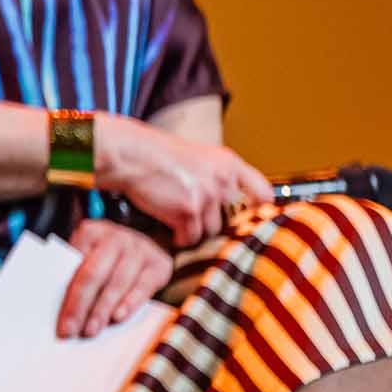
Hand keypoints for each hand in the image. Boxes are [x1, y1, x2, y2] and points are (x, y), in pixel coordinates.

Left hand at [57, 218, 171, 337]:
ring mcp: (139, 248)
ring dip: (103, 310)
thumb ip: (77, 277)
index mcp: (91, 232)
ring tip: (91, 330)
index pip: (75, 267)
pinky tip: (118, 317)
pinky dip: (130, 304)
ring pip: (118, 282)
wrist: (142, 244)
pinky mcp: (159, 264)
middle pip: (94, 274)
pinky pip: (143, 287)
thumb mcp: (89, 256)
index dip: (67, 297)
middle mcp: (115, 237)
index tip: (61, 323)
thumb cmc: (107, 257)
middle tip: (73, 331)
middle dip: (81, 306)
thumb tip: (63, 313)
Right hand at [98, 114, 270, 246]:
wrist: (128, 154)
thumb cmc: (154, 154)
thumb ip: (216, 176)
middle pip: (233, 219)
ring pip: (210, 232)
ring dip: (193, 231)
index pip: (263, 192)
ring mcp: (207, 197)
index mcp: (227, 163)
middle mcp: (222, 180)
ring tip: (176, 219)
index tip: (250, 217)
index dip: (259, 209)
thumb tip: (228, 204)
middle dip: (216, 224)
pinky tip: (166, 226)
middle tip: (200, 222)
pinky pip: (189, 238)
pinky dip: (177, 236)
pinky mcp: (188, 213)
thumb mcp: (195, 156)